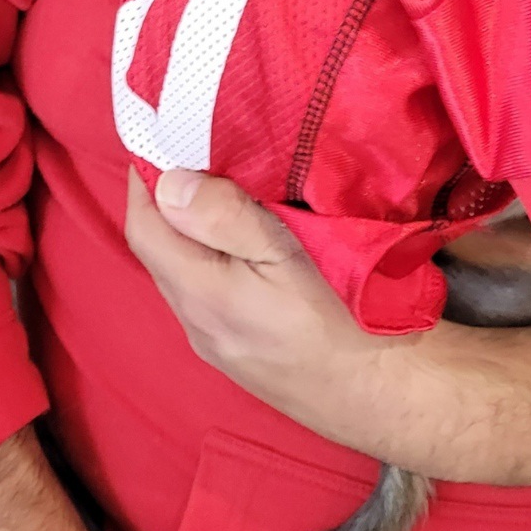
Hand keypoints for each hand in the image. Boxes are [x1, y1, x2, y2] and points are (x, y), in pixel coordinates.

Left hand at [124, 168, 400, 443]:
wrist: (386, 394)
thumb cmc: (346, 319)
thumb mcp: (288, 254)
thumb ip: (224, 218)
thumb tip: (168, 181)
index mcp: (200, 294)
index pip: (144, 228)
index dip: (143, 178)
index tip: (161, 136)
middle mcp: (196, 323)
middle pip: (160, 251)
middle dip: (166, 201)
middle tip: (197, 152)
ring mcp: (217, 344)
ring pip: (185, 274)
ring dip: (191, 232)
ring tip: (224, 189)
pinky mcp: (241, 355)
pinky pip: (208, 296)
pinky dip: (212, 259)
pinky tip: (245, 245)